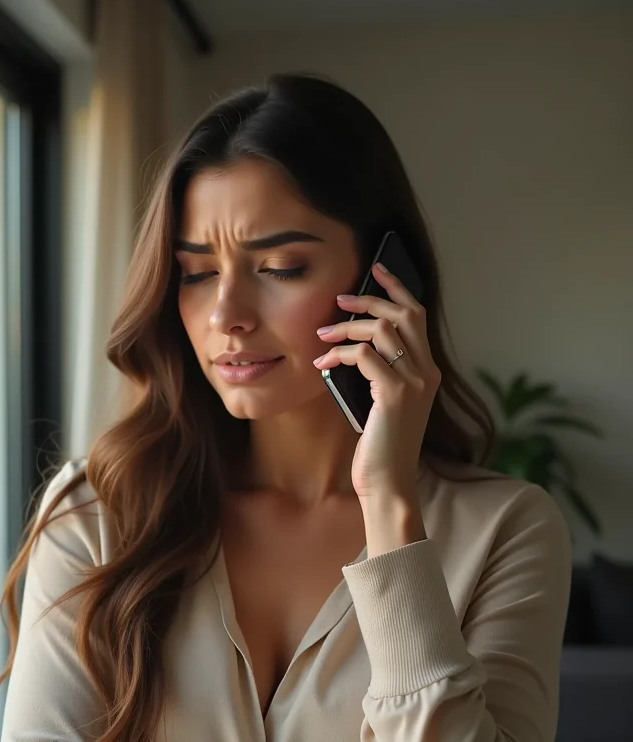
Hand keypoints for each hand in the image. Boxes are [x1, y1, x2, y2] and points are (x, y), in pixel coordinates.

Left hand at [313, 263, 440, 500]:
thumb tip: (353, 342)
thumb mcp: (384, 401)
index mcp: (427, 370)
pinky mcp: (395, 394)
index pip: (417, 315)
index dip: (397, 288)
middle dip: (369, 299)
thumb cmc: (381, 444)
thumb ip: (380, 371)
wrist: (388, 481)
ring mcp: (414, 382)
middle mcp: (427, 371)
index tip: (377, 269)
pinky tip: (322, 363)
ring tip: (323, 336)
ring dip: (346, 327)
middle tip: (340, 300)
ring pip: (381, 330)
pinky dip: (339, 353)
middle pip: (403, 313)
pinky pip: (364, 355)